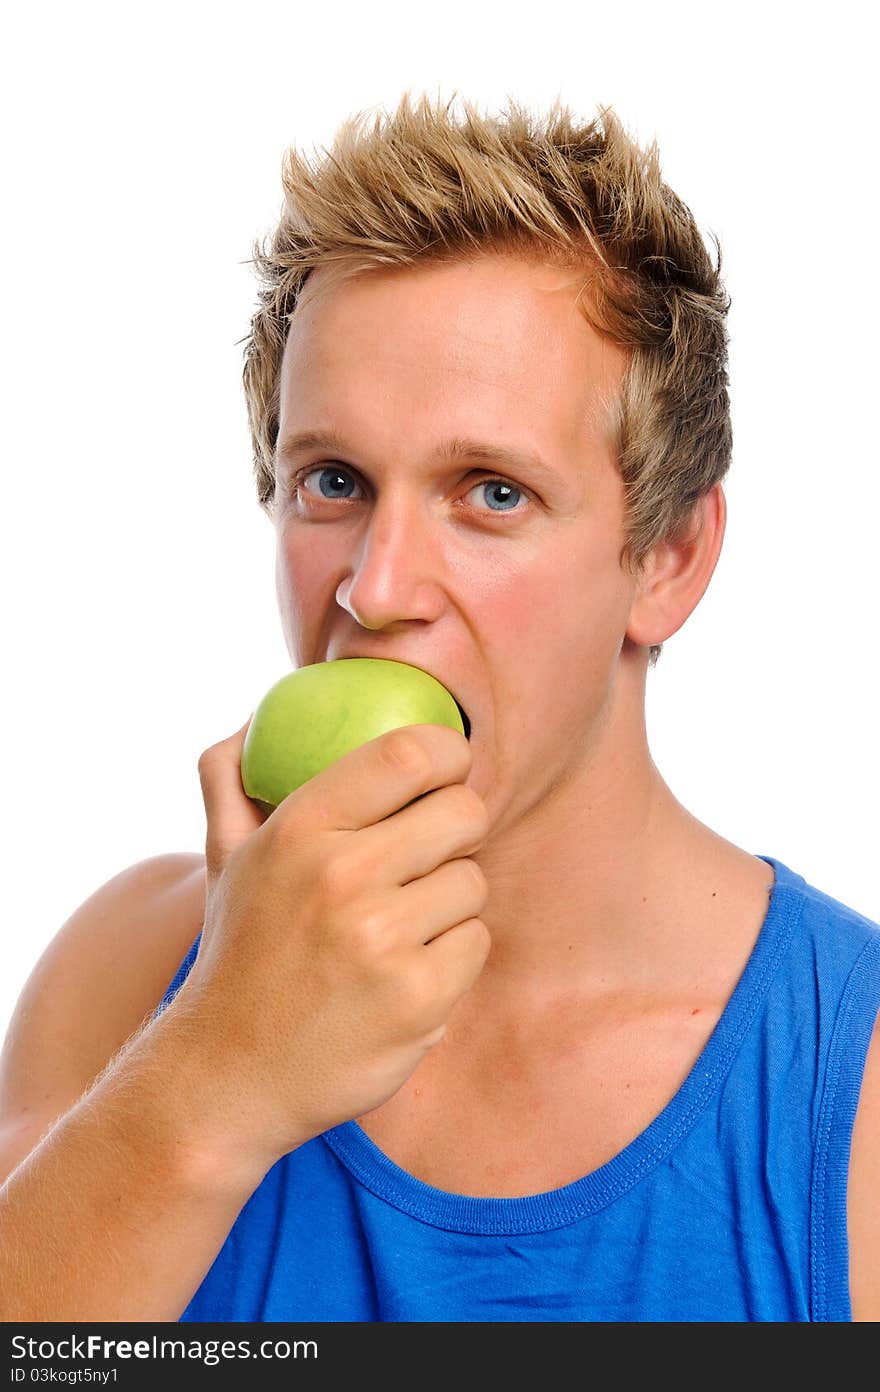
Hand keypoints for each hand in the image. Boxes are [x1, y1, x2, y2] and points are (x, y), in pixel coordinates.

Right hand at [176, 719, 490, 1172]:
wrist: (226, 1077)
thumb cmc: (241, 954)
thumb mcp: (223, 860)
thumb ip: (230, 782)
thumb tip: (249, 723)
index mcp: (298, 829)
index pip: (407, 754)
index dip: (448, 753)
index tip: (449, 770)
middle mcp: (341, 876)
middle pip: (463, 812)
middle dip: (460, 827)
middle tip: (434, 852)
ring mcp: (381, 940)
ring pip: (473, 882)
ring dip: (449, 904)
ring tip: (401, 929)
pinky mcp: (418, 999)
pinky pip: (475, 944)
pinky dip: (452, 958)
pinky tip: (406, 974)